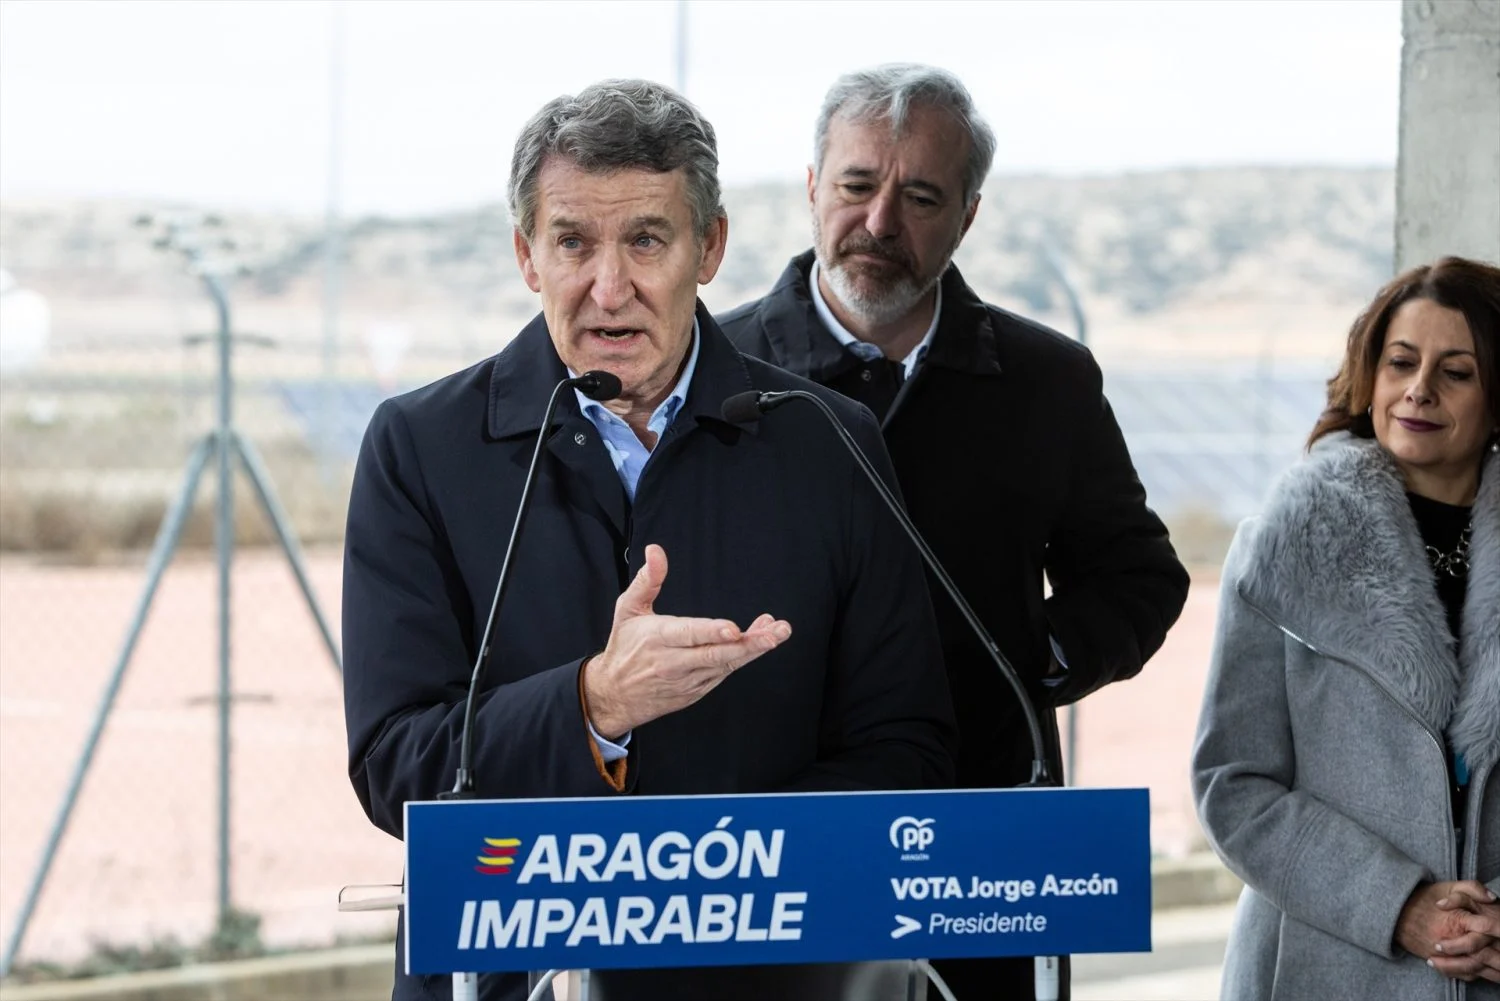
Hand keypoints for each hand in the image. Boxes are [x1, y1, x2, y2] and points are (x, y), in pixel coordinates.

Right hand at [583, 544, 791, 738]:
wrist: (615, 695)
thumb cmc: (624, 647)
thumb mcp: (628, 609)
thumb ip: (647, 580)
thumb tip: (656, 551)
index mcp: (658, 638)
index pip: (689, 634)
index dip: (712, 632)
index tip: (734, 628)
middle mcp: (675, 662)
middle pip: (716, 654)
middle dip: (749, 644)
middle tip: (775, 633)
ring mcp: (689, 679)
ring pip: (726, 665)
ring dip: (754, 648)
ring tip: (778, 632)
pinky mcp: (698, 690)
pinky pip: (725, 672)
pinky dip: (743, 657)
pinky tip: (761, 640)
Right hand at [1431, 884, 1499, 982]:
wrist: (1395, 912)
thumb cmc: (1424, 897)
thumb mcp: (1449, 886)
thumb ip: (1472, 888)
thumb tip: (1492, 898)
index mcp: (1459, 920)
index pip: (1487, 928)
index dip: (1499, 929)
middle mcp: (1453, 939)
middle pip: (1485, 954)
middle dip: (1499, 958)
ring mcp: (1446, 953)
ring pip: (1476, 968)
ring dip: (1492, 970)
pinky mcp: (1440, 962)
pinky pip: (1463, 973)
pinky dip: (1476, 974)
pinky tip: (1485, 972)